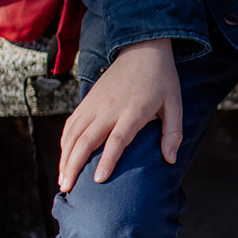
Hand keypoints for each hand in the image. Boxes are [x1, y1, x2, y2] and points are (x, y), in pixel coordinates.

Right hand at [57, 38, 181, 191]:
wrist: (142, 49)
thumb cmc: (162, 80)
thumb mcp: (175, 105)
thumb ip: (172, 133)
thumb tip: (170, 160)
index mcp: (132, 112)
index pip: (116, 140)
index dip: (106, 161)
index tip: (97, 181)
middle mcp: (109, 109)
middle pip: (86, 140)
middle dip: (74, 166)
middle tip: (68, 188)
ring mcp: (95, 104)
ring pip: (73, 134)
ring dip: (65, 157)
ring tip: (62, 180)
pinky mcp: (87, 100)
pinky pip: (71, 124)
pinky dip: (65, 142)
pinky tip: (64, 157)